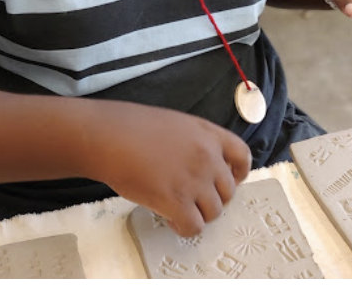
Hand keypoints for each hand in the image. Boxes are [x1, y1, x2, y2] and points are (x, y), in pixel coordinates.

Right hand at [81, 100, 251, 236]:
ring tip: (180, 210)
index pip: (243, 157)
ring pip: (214, 212)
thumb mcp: (178, 124)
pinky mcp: (175, 201)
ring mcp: (194, 180)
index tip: (226, 181)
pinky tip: (170, 219)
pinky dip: (184, 228)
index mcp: (210, 135)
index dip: (238, 173)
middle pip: (228, 191)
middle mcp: (208, 158)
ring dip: (199, 215)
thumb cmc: (133, 127)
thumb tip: (203, 165)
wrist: (108, 137)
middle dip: (213, 198)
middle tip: (194, 200)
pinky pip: (193, 226)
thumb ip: (197, 142)